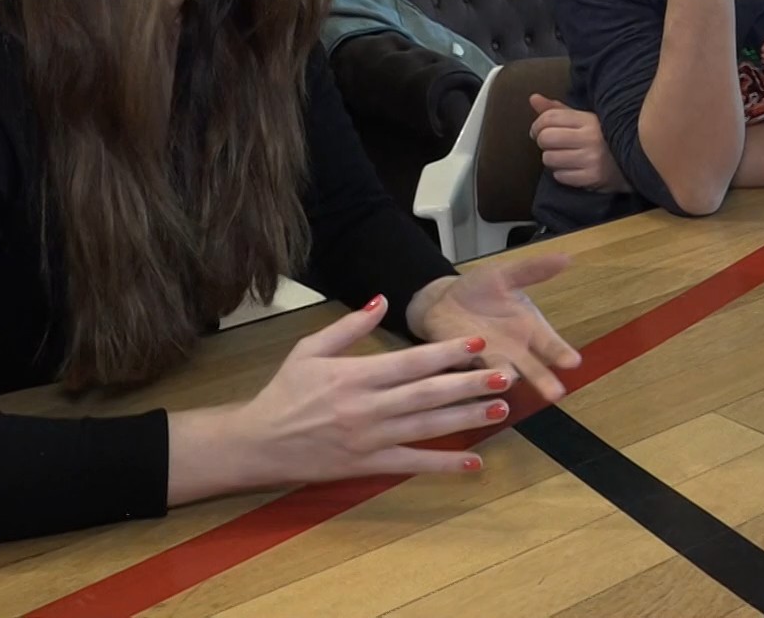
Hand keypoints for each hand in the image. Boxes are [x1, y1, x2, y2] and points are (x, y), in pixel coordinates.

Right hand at [205, 296, 517, 489]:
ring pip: (426, 428)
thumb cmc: (285, 392)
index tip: (477, 345)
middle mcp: (366, 407)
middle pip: (426, 395)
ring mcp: (369, 439)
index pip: (409, 363)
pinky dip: (443, 464)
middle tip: (505, 377)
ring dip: (465, 419)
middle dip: (468, 385)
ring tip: (500, 409)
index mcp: (354, 376)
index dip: (446, 353)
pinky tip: (473, 461)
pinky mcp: (367, 465)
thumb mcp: (309, 349)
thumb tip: (382, 299)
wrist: (258, 442)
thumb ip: (349, 327)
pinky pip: (411, 464)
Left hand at [406, 252, 581, 402]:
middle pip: (532, 369)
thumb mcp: (505, 275)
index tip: (573, 361)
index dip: (562, 353)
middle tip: (555, 392)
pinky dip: (471, 376)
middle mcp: (513, 351)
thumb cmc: (480, 290)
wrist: (443, 300)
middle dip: (542, 380)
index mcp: (529, 329)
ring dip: (503, 377)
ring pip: (499, 375)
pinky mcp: (462, 365)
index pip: (550, 345)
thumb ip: (532, 270)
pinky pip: (468, 373)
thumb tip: (565, 257)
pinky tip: (473, 377)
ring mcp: (488, 361)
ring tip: (509, 378)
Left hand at [530, 94, 629, 193]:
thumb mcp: (583, 119)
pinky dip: (562, 174)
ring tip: (565, 157)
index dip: (537, 125)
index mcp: (588, 119)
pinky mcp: (593, 178)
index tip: (537, 131)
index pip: (549, 118)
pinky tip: (574, 169)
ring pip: (549, 159)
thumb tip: (533, 98)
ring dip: (552, 160)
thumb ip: (557, 110)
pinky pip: (560, 177)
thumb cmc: (603, 138)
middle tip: (551, 145)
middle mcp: (590, 137)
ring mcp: (592, 159)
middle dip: (543, 142)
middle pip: (546, 138)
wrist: (636, 162)